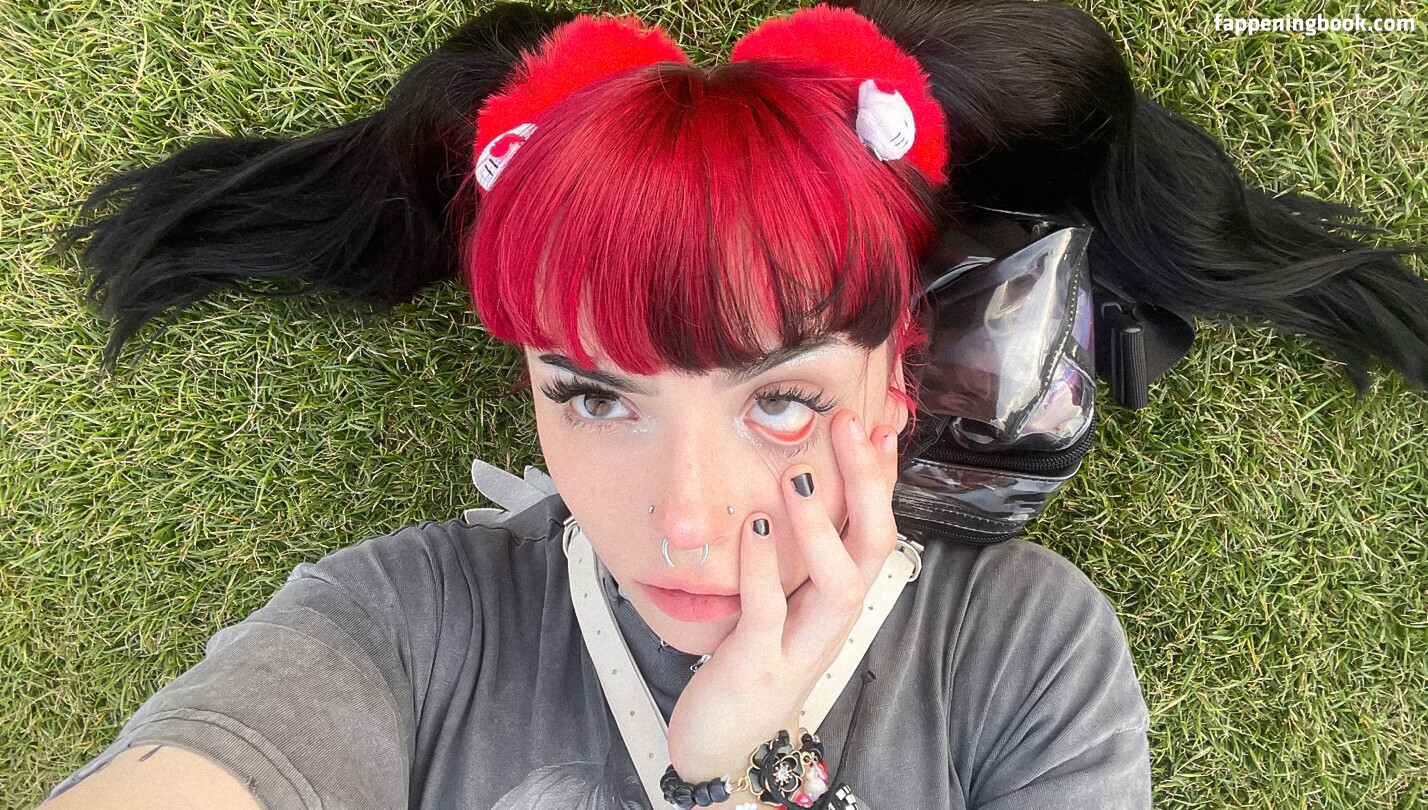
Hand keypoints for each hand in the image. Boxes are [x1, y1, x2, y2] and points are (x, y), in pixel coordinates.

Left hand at [665, 410, 900, 794]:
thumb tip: (802, 485)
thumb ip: (795, 552)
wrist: (723, 740)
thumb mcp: (784, 599)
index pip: (877, 528)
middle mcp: (832, 620)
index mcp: (838, 599)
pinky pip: (770, 614)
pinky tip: (753, 531)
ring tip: (799, 475)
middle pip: (874, 547)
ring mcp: (801, 645)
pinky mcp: (760, 665)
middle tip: (850, 426)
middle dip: (868, 483)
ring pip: (840, 584)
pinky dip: (763, 569)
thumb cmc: (751, 661)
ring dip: (823, 526)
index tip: (880, 424)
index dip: (883, 478)